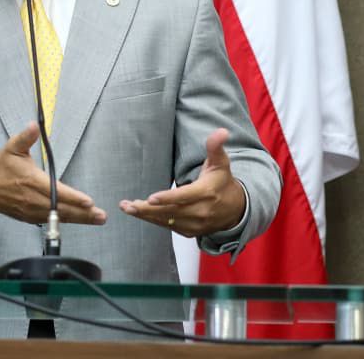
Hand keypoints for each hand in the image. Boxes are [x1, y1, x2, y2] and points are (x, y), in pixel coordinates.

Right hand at [0, 123, 107, 224]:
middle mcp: (32, 199)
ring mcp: (30, 210)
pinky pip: (50, 220)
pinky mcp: (29, 217)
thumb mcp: (12, 147)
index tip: (88, 201)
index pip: (56, 192)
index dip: (73, 198)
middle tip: (101, 215)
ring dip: (79, 219)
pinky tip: (80, 220)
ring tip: (97, 219)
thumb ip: (25, 137)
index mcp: (31, 181)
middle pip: (61, 209)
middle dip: (83, 213)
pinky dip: (65, 221)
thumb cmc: (0, 167)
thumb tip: (34, 126)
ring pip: (58, 217)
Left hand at [119, 128, 244, 236]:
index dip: (168, 198)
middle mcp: (201, 211)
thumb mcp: (221, 162)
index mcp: (207, 193)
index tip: (151, 198)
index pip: (185, 197)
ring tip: (127, 208)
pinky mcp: (191, 232)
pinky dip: (154, 221)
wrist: (236, 209)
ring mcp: (196, 224)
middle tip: (127, 205)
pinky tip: (140, 213)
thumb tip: (221, 131)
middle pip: (171, 212)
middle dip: (147, 209)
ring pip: (167, 221)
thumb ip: (215, 146)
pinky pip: (170, 227)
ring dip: (146, 216)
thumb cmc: (222, 182)